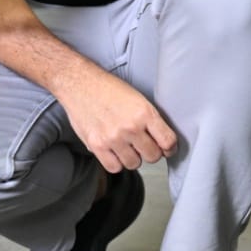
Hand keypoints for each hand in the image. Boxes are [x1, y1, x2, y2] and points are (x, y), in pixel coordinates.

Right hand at [57, 65, 178, 173]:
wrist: (80, 83)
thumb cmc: (108, 88)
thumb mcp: (137, 98)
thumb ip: (149, 120)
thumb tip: (161, 141)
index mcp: (144, 113)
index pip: (168, 141)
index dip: (170, 148)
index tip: (167, 149)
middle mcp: (130, 127)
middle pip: (153, 156)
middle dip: (151, 152)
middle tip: (145, 146)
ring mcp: (113, 138)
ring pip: (134, 164)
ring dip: (133, 158)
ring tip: (128, 147)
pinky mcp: (97, 145)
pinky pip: (114, 167)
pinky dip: (116, 163)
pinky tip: (115, 152)